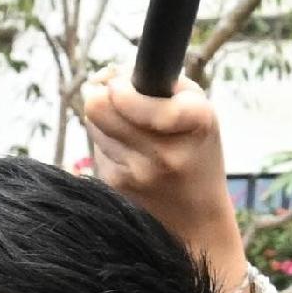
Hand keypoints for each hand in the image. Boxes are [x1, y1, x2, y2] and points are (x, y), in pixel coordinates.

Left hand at [82, 74, 257, 292]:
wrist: (198, 216)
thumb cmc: (196, 147)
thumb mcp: (196, 106)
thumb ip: (157, 81)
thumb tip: (104, 77)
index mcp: (192, 122)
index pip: (125, 98)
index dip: (116, 86)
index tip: (122, 84)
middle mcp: (164, 152)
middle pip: (97, 107)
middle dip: (102, 92)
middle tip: (116, 93)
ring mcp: (138, 174)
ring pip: (93, 125)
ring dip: (105, 119)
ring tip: (131, 126)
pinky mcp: (118, 187)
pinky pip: (96, 148)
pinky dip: (108, 143)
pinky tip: (131, 151)